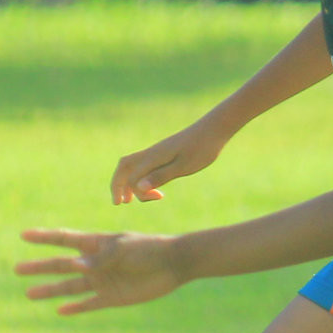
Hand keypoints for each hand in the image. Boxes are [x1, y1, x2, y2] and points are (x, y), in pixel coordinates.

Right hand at [15, 229, 188, 314]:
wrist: (173, 264)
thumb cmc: (148, 249)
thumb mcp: (122, 250)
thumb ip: (99, 258)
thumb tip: (74, 266)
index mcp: (96, 244)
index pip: (64, 239)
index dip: (44, 237)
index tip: (24, 235)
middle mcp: (95, 263)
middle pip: (61, 265)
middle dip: (39, 267)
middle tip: (17, 269)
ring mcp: (102, 280)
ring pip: (70, 286)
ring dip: (50, 290)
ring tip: (28, 293)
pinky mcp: (112, 297)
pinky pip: (89, 303)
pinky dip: (75, 308)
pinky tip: (59, 310)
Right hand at [110, 121, 226, 205]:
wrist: (215, 129)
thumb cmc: (202, 148)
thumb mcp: (183, 166)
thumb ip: (160, 176)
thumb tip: (138, 187)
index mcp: (154, 157)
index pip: (133, 178)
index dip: (138, 192)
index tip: (159, 197)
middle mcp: (151, 153)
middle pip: (123, 167)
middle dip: (117, 185)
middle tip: (119, 203)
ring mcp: (157, 152)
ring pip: (132, 165)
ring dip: (127, 182)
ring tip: (129, 199)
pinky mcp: (164, 152)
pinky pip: (143, 164)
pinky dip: (139, 176)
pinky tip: (150, 186)